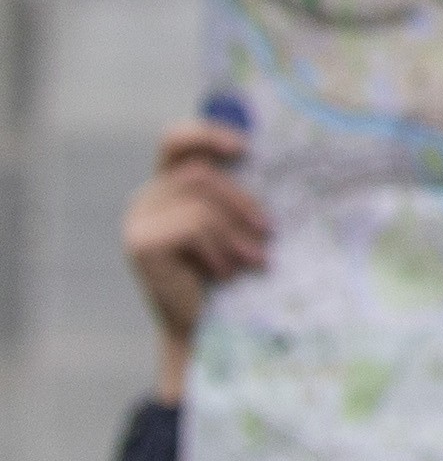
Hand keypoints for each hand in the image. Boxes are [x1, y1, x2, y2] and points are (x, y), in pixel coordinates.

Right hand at [123, 119, 268, 402]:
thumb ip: (237, 194)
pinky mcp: (141, 243)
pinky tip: (225, 273)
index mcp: (167, 186)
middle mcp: (146, 198)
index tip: (245, 147)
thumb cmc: (229, 271)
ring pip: (201, 203)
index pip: (174, 140)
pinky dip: (219, 249)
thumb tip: (286, 153)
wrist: (204, 327)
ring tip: (253, 259)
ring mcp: (138, 220)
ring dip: (236, 232)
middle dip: (241, 202)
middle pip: (200, 175)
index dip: (205, 133)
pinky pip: (194, 227)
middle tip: (269, 230)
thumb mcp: (235, 225)